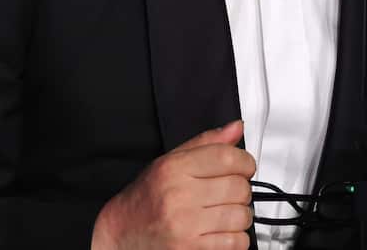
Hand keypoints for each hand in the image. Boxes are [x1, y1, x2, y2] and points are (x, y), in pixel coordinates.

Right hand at [91, 119, 255, 249]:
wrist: (121, 234)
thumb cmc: (146, 199)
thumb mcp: (169, 162)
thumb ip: (206, 143)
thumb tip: (236, 129)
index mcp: (173, 168)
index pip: (228, 157)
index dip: (245, 162)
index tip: (244, 168)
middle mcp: (178, 195)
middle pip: (239, 187)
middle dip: (241, 191)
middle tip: (228, 194)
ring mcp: (185, 225)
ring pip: (242, 216)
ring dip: (239, 216)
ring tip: (223, 214)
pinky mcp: (191, 249)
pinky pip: (236, 242)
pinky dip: (236, 239)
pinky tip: (220, 232)